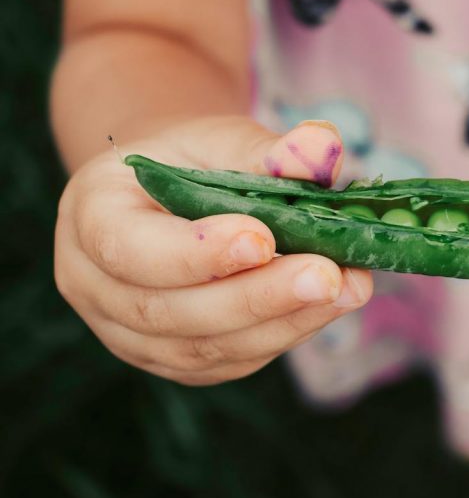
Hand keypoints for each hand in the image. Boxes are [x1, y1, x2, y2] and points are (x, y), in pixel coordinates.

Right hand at [54, 116, 372, 384]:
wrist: (174, 191)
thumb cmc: (193, 159)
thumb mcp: (221, 137)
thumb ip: (266, 149)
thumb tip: (323, 145)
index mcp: (90, 218)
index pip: (130, 250)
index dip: (197, 253)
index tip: (263, 239)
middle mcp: (95, 287)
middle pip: (171, 312)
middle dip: (257, 297)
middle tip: (328, 276)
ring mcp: (130, 335)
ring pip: (204, 349)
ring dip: (284, 322)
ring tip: (348, 289)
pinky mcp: (177, 360)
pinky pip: (230, 361)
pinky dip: (285, 334)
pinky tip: (330, 306)